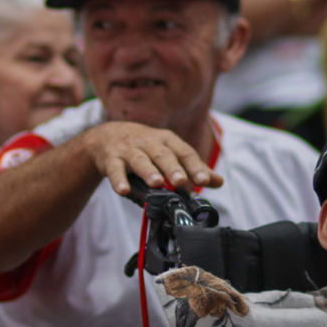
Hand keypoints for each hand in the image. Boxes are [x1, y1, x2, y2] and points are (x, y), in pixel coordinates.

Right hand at [84, 122, 223, 195]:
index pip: (184, 152)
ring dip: (148, 171)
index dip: (194, 166)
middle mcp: (149, 143)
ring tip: (156, 183)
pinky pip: (114, 169)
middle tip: (181, 180)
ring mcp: (129, 150)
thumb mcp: (170, 152)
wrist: (107, 136)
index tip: (204, 180)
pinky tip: (123, 190)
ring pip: (139, 160)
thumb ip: (193, 168)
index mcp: (167, 141)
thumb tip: (219, 182)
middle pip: (162, 155)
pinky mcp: (111, 159)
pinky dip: (118, 180)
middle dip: (172, 167)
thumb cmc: (145, 147)